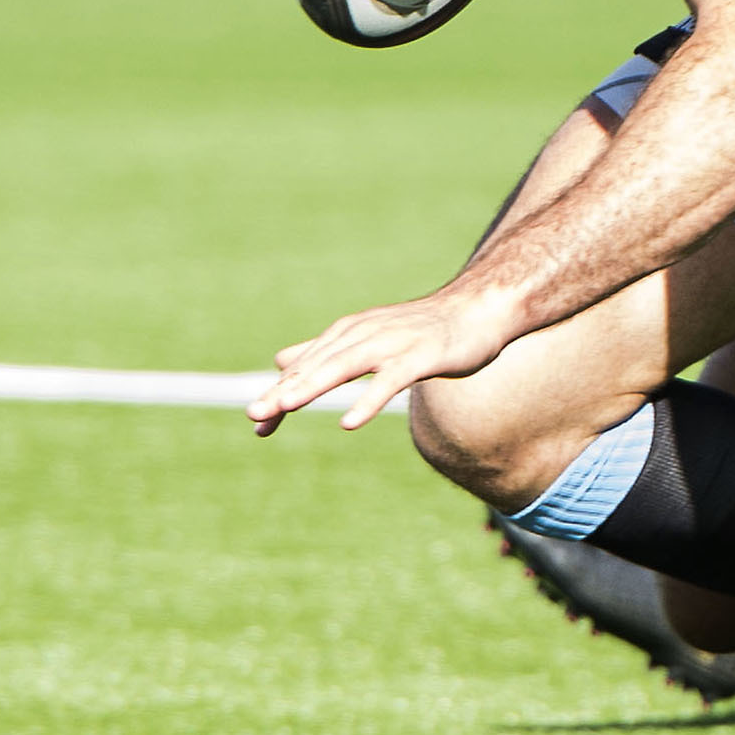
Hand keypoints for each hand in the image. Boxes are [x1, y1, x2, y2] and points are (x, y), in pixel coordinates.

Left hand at [245, 284, 524, 434]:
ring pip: (346, 366)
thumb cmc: (423, 330)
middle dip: (285, 391)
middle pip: (318, 367)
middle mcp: (364, 336)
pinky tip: (349, 422)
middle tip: (255, 415)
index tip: (256, 424)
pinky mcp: (420, 356)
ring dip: (314, 384)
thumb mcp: (367, 340)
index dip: (280, 394)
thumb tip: (281, 361)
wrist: (479, 310)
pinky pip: (390, 381)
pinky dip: (368, 399)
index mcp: (348, 334)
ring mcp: (392, 344)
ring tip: (285, 405)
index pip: (307, 368)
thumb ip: (324, 352)